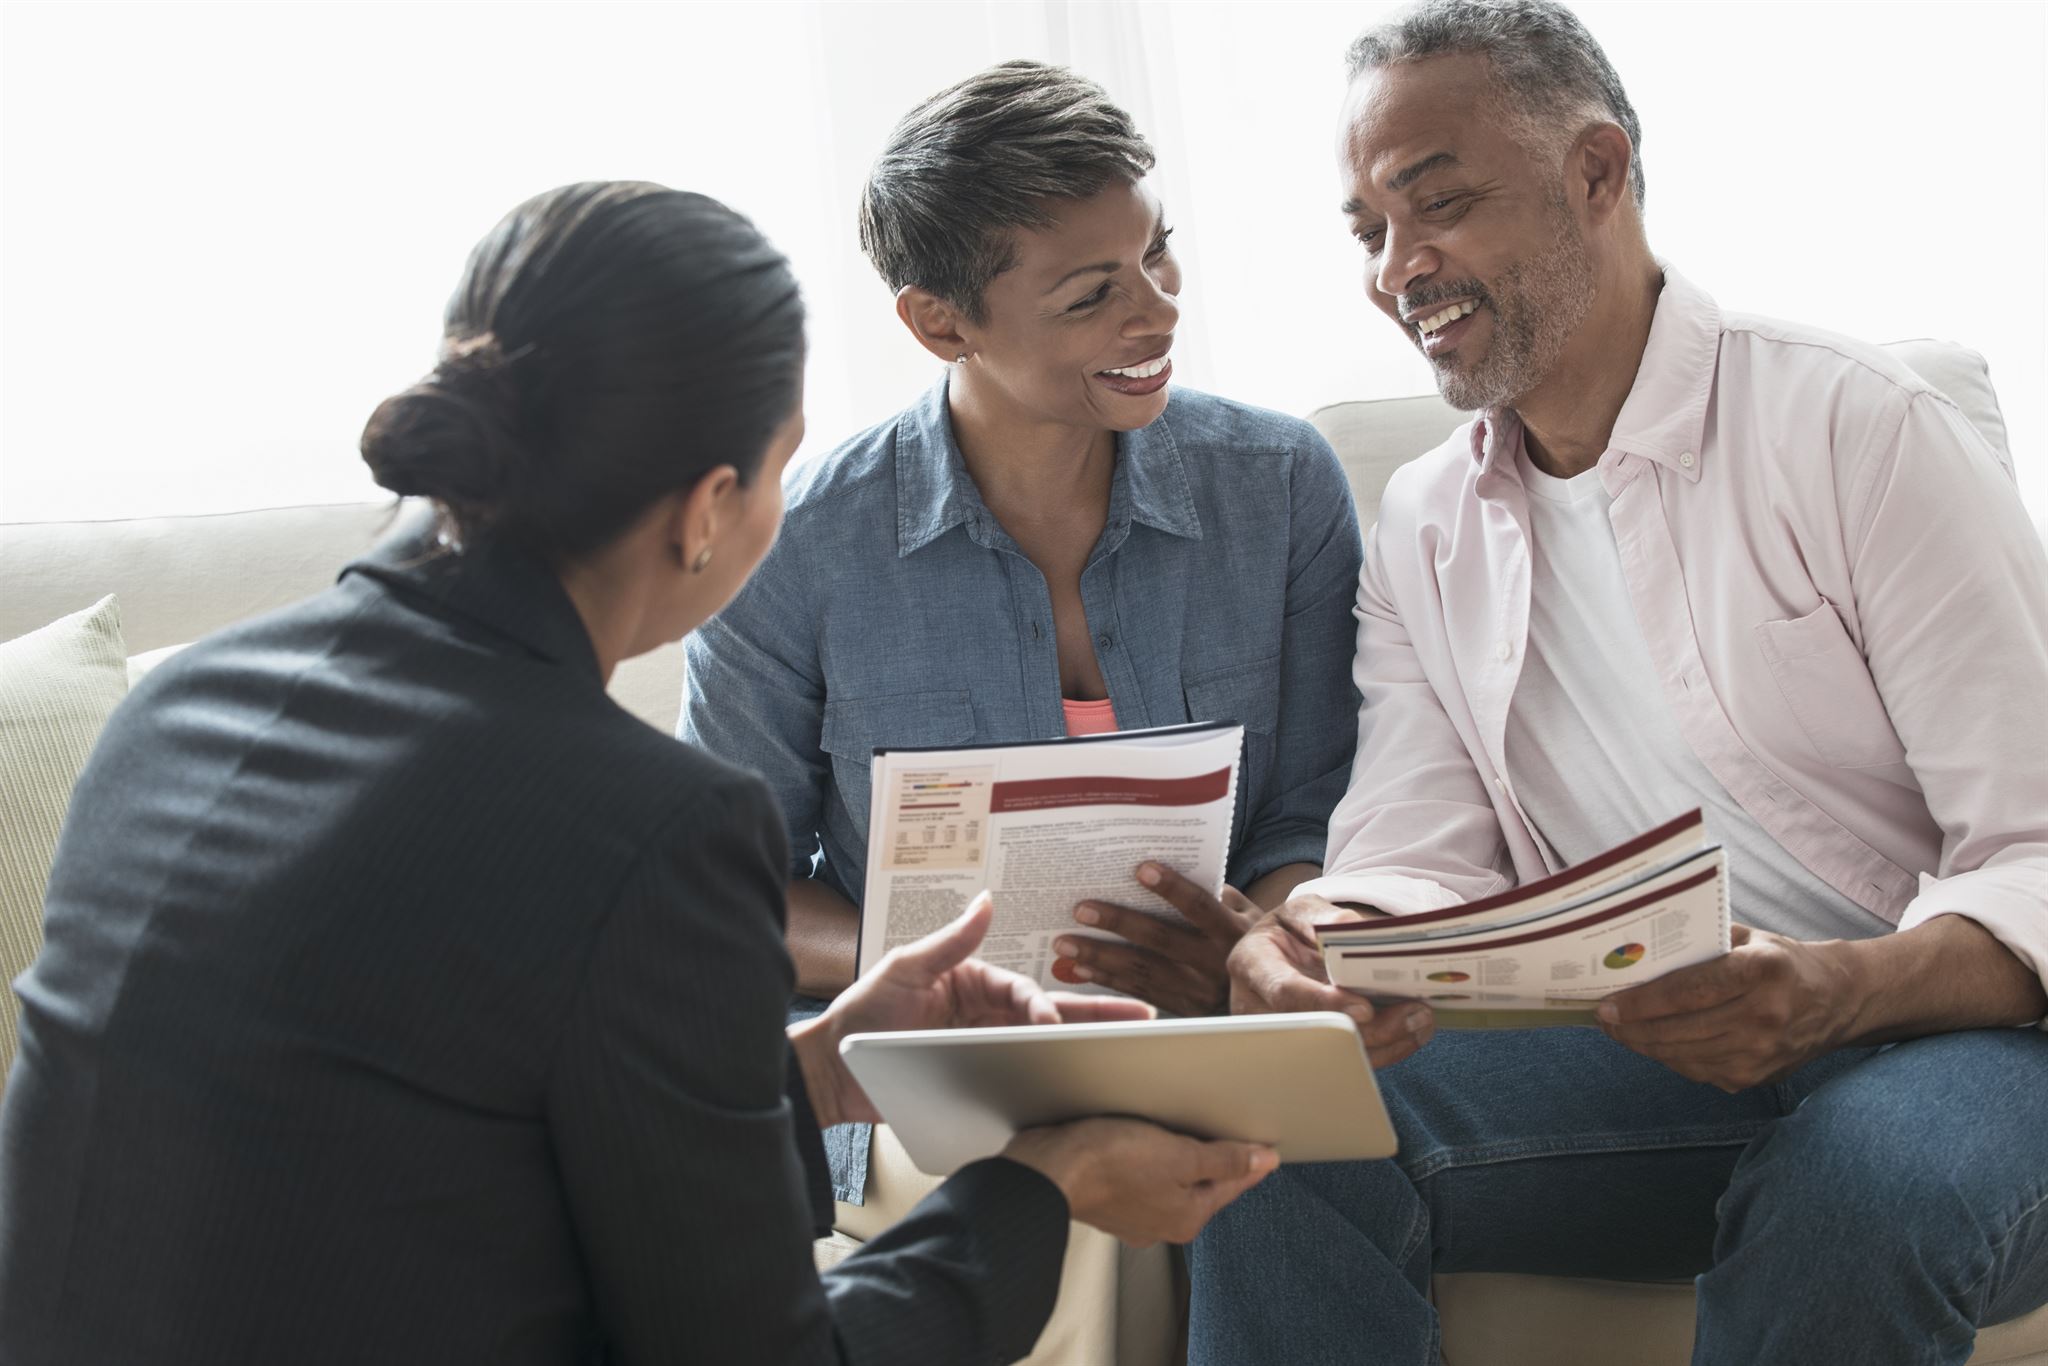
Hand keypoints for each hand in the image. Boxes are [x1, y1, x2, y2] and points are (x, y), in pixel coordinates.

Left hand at [790, 894, 1154, 1126]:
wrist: (834, 1070)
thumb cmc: (864, 1012)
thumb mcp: (905, 969)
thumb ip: (950, 941)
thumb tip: (986, 900)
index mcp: (975, 982)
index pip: (1023, 991)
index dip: (1041, 1006)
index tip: (1051, 1022)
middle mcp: (986, 1012)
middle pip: (1050, 1013)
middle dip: (1098, 1013)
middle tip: (1146, 1016)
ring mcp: (985, 1046)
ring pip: (1044, 1045)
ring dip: (1085, 1046)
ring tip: (1129, 1052)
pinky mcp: (979, 1077)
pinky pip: (1022, 1075)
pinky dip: (1052, 1080)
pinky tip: (1082, 1091)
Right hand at [1003, 1117, 1277, 1247]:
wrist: (1046, 1170)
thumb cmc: (1106, 1164)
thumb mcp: (1179, 1156)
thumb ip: (1224, 1160)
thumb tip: (1264, 1162)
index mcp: (1186, 1217)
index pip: (1232, 1184)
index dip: (1249, 1157)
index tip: (1262, 1140)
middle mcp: (1161, 1222)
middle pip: (1200, 1180)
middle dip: (1209, 1153)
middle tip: (1217, 1123)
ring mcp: (1131, 1212)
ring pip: (1167, 1176)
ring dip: (1173, 1152)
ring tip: (1174, 1123)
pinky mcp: (1106, 1196)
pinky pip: (1137, 1173)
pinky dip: (1142, 1154)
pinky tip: (1137, 1134)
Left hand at [1052, 862, 1260, 1014]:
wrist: (1272, 995)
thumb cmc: (1249, 938)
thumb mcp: (1244, 912)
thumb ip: (1213, 892)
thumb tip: (1172, 867)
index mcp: (1231, 931)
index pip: (1199, 906)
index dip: (1171, 887)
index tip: (1140, 868)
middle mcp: (1214, 963)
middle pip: (1160, 940)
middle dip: (1118, 923)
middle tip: (1080, 909)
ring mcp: (1197, 991)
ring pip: (1142, 971)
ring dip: (1100, 957)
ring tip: (1064, 943)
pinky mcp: (1183, 1010)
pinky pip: (1140, 993)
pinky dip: (1108, 980)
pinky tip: (1080, 968)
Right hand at [1228, 893, 1433, 1068]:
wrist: (1280, 951)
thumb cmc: (1290, 929)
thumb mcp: (1302, 911)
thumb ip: (1326, 918)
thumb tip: (1357, 930)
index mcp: (1252, 964)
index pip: (1284, 991)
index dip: (1324, 1003)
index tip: (1365, 1008)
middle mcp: (1259, 1007)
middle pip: (1315, 1032)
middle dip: (1369, 1030)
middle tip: (1415, 1013)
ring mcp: (1281, 1035)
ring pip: (1334, 1054)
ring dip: (1385, 1043)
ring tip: (1422, 1021)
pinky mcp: (1305, 1050)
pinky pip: (1344, 1060)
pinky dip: (1384, 1050)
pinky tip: (1411, 1033)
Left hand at [1595, 924, 1862, 1090]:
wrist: (1839, 1000)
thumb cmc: (1782, 962)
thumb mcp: (1748, 938)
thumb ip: (1700, 944)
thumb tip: (1639, 953)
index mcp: (1763, 972)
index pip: (1689, 991)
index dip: (1643, 1001)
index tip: (1609, 1004)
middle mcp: (1764, 1016)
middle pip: (1680, 1029)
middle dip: (1632, 1027)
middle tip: (1604, 1018)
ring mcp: (1761, 1053)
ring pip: (1683, 1055)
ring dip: (1644, 1045)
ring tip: (1620, 1030)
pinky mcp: (1755, 1077)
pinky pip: (1697, 1070)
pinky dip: (1670, 1057)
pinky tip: (1652, 1042)